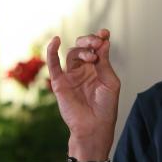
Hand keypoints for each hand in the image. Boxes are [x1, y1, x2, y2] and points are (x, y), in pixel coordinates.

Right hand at [46, 29, 119, 159]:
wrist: (95, 127)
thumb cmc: (106, 108)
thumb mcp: (110, 82)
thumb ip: (105, 62)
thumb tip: (104, 41)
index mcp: (97, 69)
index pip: (96, 48)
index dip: (99, 39)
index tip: (105, 33)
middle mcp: (83, 70)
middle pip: (82, 47)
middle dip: (90, 41)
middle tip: (97, 43)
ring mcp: (71, 76)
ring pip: (72, 53)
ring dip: (82, 49)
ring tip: (91, 57)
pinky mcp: (59, 83)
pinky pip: (53, 65)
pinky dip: (51, 51)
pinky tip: (55, 40)